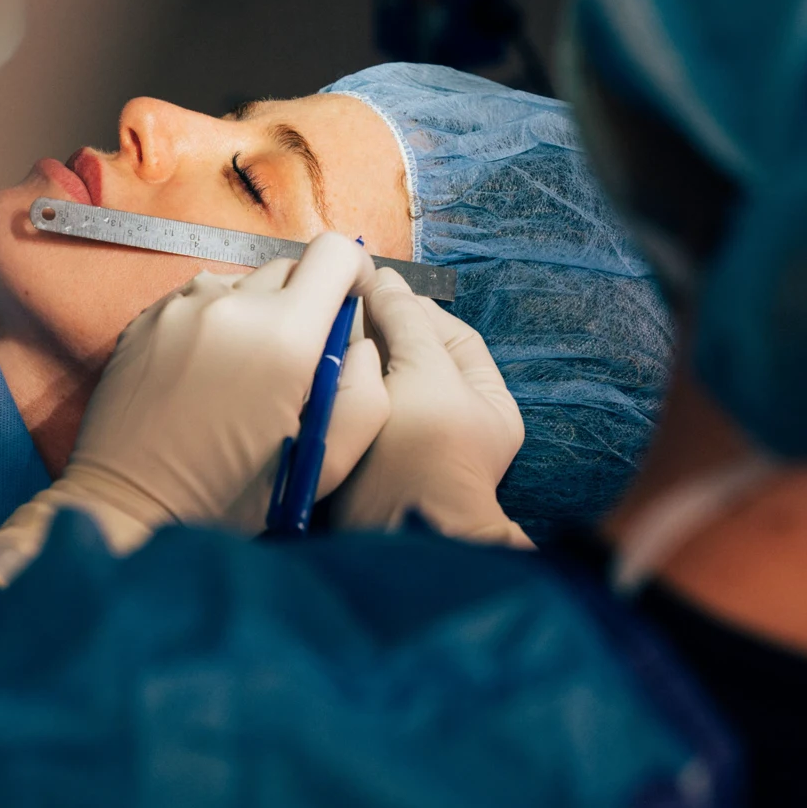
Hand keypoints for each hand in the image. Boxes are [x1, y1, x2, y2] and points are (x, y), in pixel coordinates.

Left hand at [0, 233, 388, 585]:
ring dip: (256, 314)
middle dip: (305, 304)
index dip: (353, 273)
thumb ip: (366, 393)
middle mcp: (232, 303)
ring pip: (241, 283)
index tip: (349, 307)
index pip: (335, 252)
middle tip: (295, 363)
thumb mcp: (327, 462)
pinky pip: (197, 301)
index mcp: (285, 334)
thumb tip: (360, 342)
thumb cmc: (234, 496)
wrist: (130, 507)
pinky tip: (203, 376)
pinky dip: (213, 324)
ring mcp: (181, 306)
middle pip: (289, 268)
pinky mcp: (145, 318)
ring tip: (243, 373)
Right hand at [330, 268, 530, 546]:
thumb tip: (384, 277)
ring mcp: (412, 444)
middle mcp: (453, 422)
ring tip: (326, 340)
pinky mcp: (373, 458)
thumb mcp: (424, 368)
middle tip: (342, 311)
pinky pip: (359, 411)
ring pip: (382, 383)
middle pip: (413, 359)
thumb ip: (404, 318)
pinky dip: (343, 392)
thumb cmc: (424, 445)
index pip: (452, 336)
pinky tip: (320, 376)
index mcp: (486, 401)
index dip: (414, 308)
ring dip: (357, 361)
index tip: (374, 288)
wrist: (396, 530)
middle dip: (380, 334)